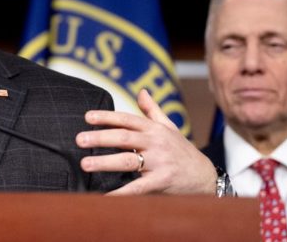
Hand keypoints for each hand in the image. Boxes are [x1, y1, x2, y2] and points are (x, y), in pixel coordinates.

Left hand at [76, 89, 216, 194]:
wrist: (206, 177)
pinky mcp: (163, 181)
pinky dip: (121, 192)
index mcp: (154, 129)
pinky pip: (138, 187)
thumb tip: (141, 91)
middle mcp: (156, 143)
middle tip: (79, 140)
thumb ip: (152, 110)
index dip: (107, 117)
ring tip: (84, 163)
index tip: (87, 117)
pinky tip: (104, 195)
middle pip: (124, 138)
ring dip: (105, 162)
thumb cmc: (182, 151)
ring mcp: (159, 162)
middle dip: (100, 138)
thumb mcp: (169, 128)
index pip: (127, 120)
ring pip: (128, 160)